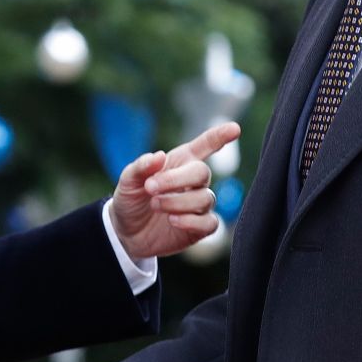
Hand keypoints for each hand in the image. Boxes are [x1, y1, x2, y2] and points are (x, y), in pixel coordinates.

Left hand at [109, 121, 242, 260]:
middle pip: (202, 172)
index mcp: (180, 163)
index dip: (219, 136)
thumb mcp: (128, 181)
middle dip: (176, 180)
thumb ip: (141, 167)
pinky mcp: (200, 228)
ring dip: (177, 202)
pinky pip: (209, 223)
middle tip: (151, 188)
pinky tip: (172, 220)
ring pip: (205, 199)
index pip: (204, 146)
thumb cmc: (131, 200)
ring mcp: (198, 205)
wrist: (127, 233)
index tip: (234, 128)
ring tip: (155, 205)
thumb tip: (158, 156)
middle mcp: (193, 182)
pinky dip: (191, 221)